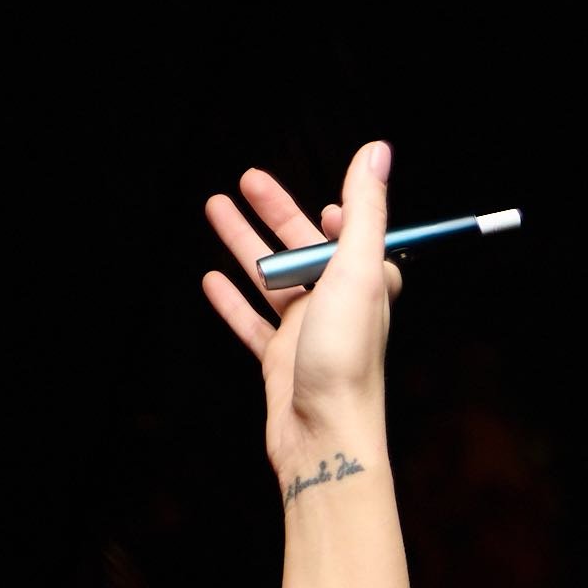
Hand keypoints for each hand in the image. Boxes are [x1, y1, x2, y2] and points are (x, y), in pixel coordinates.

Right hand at [201, 141, 404, 483]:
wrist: (325, 436)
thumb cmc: (345, 359)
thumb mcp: (357, 271)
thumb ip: (366, 210)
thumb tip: (377, 151)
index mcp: (364, 286)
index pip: (357, 242)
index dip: (344, 218)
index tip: (327, 204)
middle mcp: (337, 309)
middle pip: (303, 251)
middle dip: (276, 214)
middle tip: (246, 179)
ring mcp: (306, 336)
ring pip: (270, 280)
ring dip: (243, 245)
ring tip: (214, 207)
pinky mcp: (279, 364)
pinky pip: (251, 325)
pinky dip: (232, 301)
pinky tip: (210, 279)